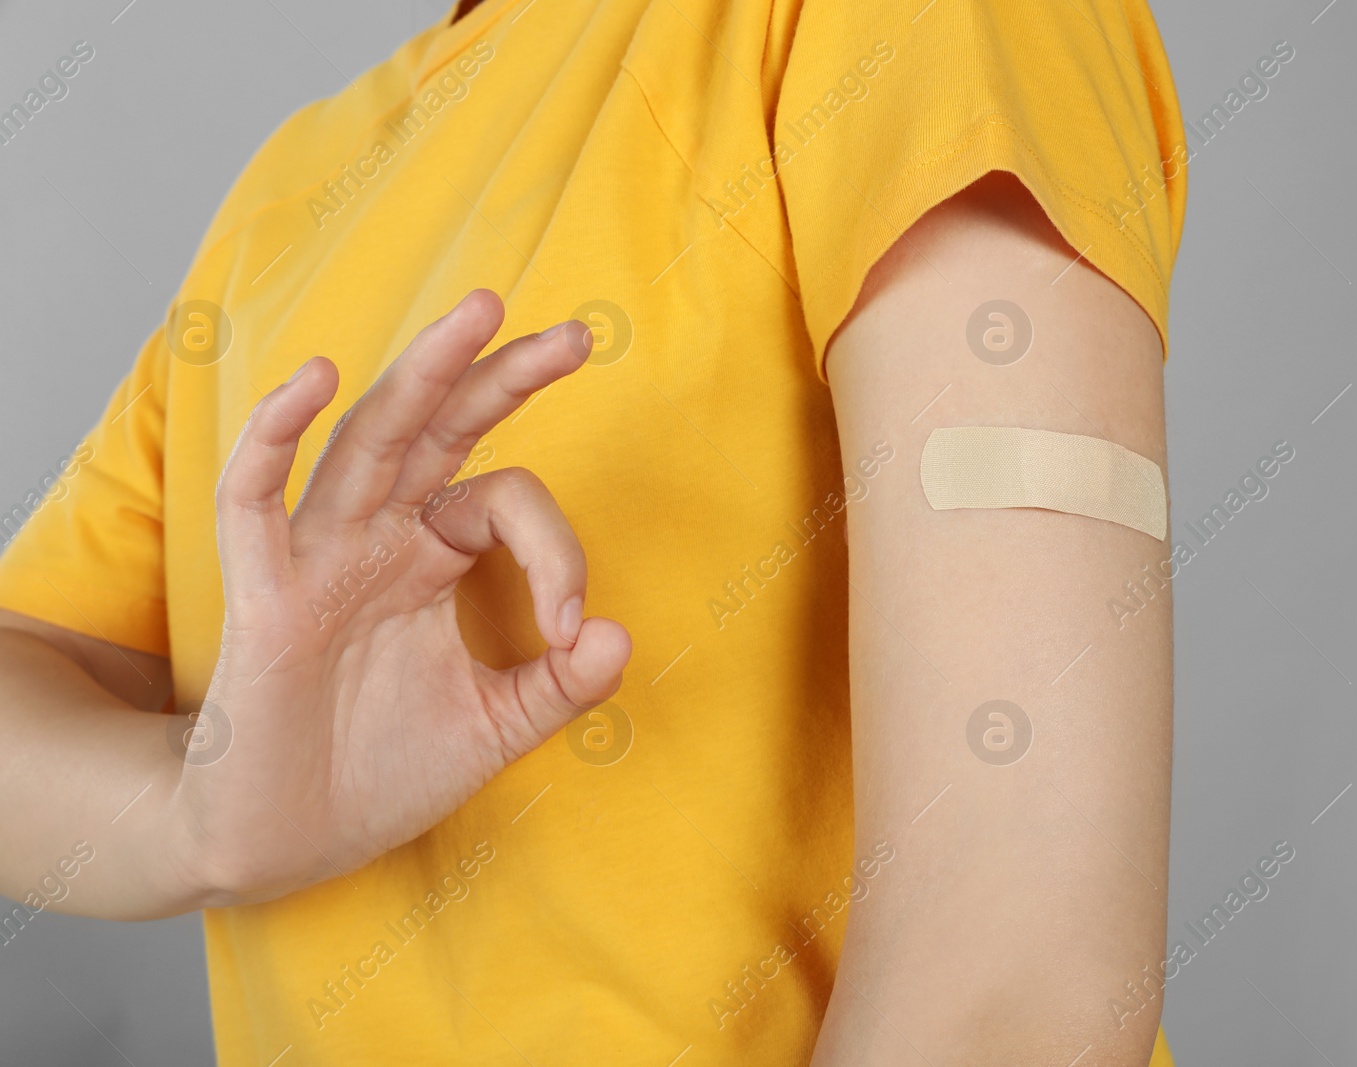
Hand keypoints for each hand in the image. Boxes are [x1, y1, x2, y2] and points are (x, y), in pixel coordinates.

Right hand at [173, 289, 629, 904]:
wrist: (286, 843)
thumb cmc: (378, 774)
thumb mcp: (494, 726)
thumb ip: (560, 685)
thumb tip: (621, 636)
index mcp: (431, 558)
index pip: (505, 501)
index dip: (557, 550)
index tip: (571, 629)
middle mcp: (378, 540)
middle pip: (441, 430)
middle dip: (504, 377)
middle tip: (576, 335)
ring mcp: (318, 558)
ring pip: (368, 441)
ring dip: (423, 375)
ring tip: (481, 312)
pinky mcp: (264, 597)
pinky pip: (254, 500)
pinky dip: (276, 436)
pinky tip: (314, 380)